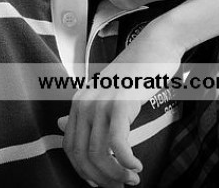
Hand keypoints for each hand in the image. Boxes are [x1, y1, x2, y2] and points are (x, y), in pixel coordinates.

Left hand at [59, 21, 182, 186]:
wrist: (157, 44)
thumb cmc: (138, 69)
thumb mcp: (106, 90)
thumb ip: (85, 110)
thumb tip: (61, 126)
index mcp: (79, 102)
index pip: (70, 148)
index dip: (84, 171)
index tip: (101, 182)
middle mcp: (84, 103)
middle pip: (81, 155)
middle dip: (100, 178)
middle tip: (119, 186)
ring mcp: (101, 103)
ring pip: (99, 154)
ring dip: (116, 175)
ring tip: (132, 179)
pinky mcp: (120, 104)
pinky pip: (117, 145)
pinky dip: (126, 162)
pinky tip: (136, 166)